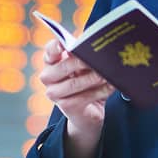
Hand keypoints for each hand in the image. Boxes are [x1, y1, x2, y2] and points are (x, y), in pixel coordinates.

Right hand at [40, 40, 115, 157]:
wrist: (86, 113)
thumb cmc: (85, 83)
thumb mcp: (83, 68)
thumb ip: (83, 56)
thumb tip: (92, 46)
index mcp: (50, 63)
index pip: (50, 51)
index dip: (55, 46)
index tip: (64, 44)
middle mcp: (48, 78)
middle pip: (64, 66)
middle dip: (83, 62)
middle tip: (99, 59)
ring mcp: (54, 93)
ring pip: (75, 83)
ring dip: (94, 78)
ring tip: (106, 74)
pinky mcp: (66, 106)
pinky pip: (85, 96)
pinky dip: (101, 91)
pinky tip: (110, 86)